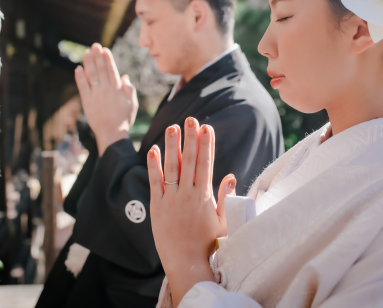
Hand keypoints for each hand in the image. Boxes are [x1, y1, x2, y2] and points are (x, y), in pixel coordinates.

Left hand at [75, 43, 137, 154]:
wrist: (111, 133)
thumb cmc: (124, 119)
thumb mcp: (132, 104)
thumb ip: (129, 89)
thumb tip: (125, 76)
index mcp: (117, 89)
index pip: (112, 70)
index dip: (108, 59)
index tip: (105, 50)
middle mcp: (106, 89)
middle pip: (100, 69)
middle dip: (98, 56)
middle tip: (94, 45)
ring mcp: (96, 95)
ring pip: (91, 75)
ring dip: (88, 63)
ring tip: (86, 52)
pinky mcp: (87, 101)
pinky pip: (82, 87)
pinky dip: (80, 77)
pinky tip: (78, 68)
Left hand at [147, 117, 235, 305]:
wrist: (187, 264)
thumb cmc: (208, 244)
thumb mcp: (223, 221)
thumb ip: (225, 197)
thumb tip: (229, 176)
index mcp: (205, 197)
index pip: (206, 164)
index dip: (206, 145)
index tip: (207, 128)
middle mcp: (188, 195)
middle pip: (190, 161)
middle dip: (191, 139)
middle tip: (191, 119)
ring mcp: (171, 200)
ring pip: (172, 168)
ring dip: (172, 147)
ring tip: (172, 127)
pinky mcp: (157, 208)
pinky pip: (155, 183)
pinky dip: (154, 166)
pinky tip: (153, 150)